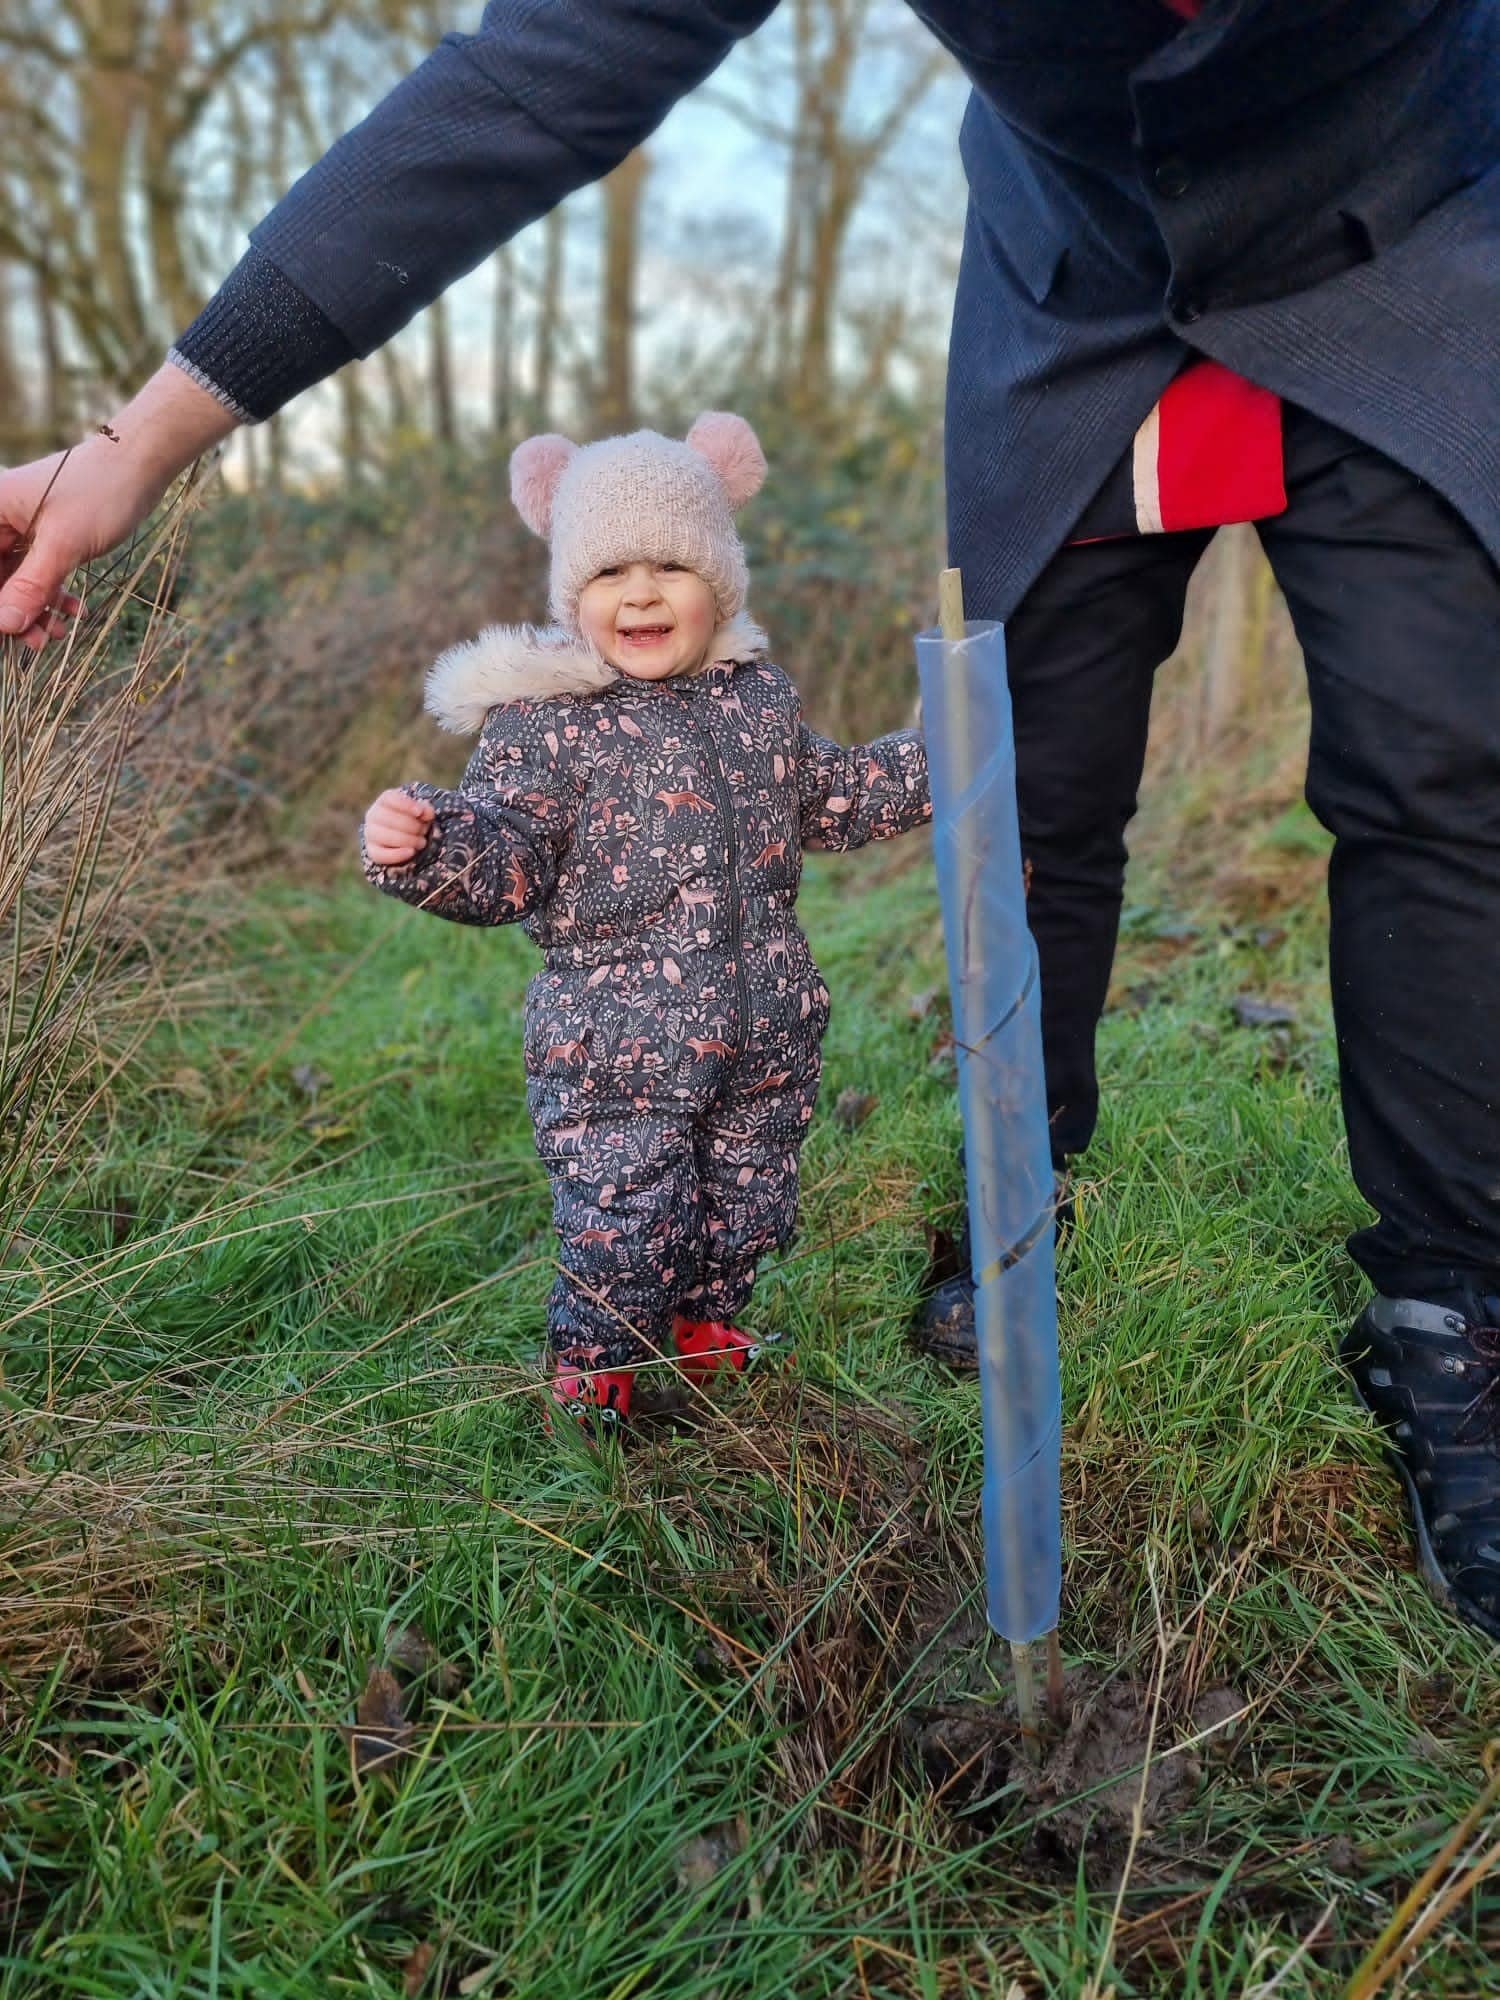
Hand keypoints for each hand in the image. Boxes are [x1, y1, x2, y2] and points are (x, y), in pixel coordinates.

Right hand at [0, 363, 237, 649]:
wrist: (139, 466)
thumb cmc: (99, 492)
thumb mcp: (63, 545)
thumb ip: (31, 587)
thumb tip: (4, 625)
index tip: (8, 631)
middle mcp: (0, 518)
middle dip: (14, 612)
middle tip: (38, 643)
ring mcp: (23, 528)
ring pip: (17, 580)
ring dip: (36, 609)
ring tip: (58, 635)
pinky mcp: (47, 536)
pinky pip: (40, 573)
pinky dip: (54, 594)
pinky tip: (74, 612)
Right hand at [364, 788, 435, 864]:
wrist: (403, 837)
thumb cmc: (413, 820)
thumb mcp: (421, 812)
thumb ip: (425, 810)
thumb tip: (427, 814)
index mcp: (384, 801)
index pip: (390, 798)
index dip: (406, 805)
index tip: (420, 812)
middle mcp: (373, 815)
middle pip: (389, 818)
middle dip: (412, 826)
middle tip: (424, 831)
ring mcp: (370, 833)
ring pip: (384, 836)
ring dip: (408, 840)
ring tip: (421, 842)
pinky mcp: (372, 850)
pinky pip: (380, 854)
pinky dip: (397, 854)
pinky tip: (411, 852)